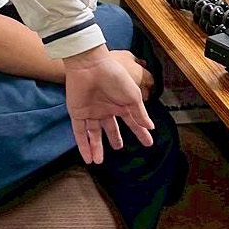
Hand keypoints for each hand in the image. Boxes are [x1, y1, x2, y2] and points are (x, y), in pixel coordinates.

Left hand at [62, 46, 155, 163]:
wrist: (91, 66)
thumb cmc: (115, 77)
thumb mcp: (132, 96)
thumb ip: (140, 113)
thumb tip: (151, 127)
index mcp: (120, 104)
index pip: (131, 122)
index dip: (140, 132)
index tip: (148, 142)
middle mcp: (105, 109)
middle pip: (110, 128)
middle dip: (114, 138)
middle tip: (119, 148)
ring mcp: (91, 112)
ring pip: (93, 134)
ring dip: (96, 148)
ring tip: (99, 162)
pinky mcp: (77, 114)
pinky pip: (80, 133)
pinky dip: (83, 145)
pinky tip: (87, 158)